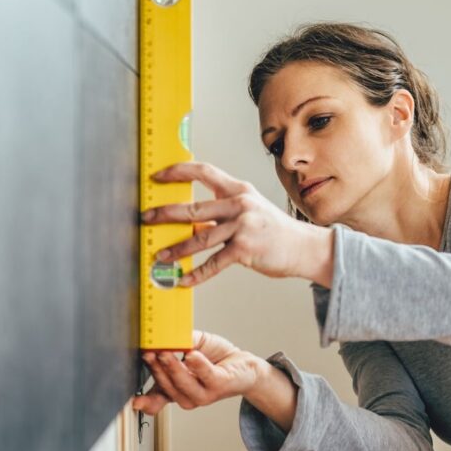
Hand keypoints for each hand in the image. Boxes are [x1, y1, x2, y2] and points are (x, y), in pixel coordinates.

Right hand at [132, 329, 258, 413]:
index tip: (134, 402)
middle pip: (166, 386)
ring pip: (183, 384)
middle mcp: (187, 396)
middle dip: (156, 369)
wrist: (242, 364)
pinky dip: (198, 365)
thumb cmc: (213, 357)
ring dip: (173, 367)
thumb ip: (175, 344)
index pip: (156, 398)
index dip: (145, 402)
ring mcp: (203, 394)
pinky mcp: (219, 385)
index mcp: (175, 388)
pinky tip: (192, 355)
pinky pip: (207, 376)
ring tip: (165, 352)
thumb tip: (162, 337)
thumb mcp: (189, 348)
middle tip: (149, 352)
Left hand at [140, 161, 332, 287]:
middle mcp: (240, 204)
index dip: (178, 171)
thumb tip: (191, 221)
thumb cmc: (274, 231)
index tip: (157, 176)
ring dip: (176, 249)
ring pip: (200, 238)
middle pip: (194, 207)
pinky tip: (183, 280)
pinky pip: (214, 263)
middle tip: (147, 218)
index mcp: (239, 190)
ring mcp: (243, 227)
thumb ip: (224, 210)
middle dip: (165, 214)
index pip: (203, 171)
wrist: (304, 247)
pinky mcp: (245, 250)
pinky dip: (196, 274)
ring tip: (161, 256)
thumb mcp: (251, 210)